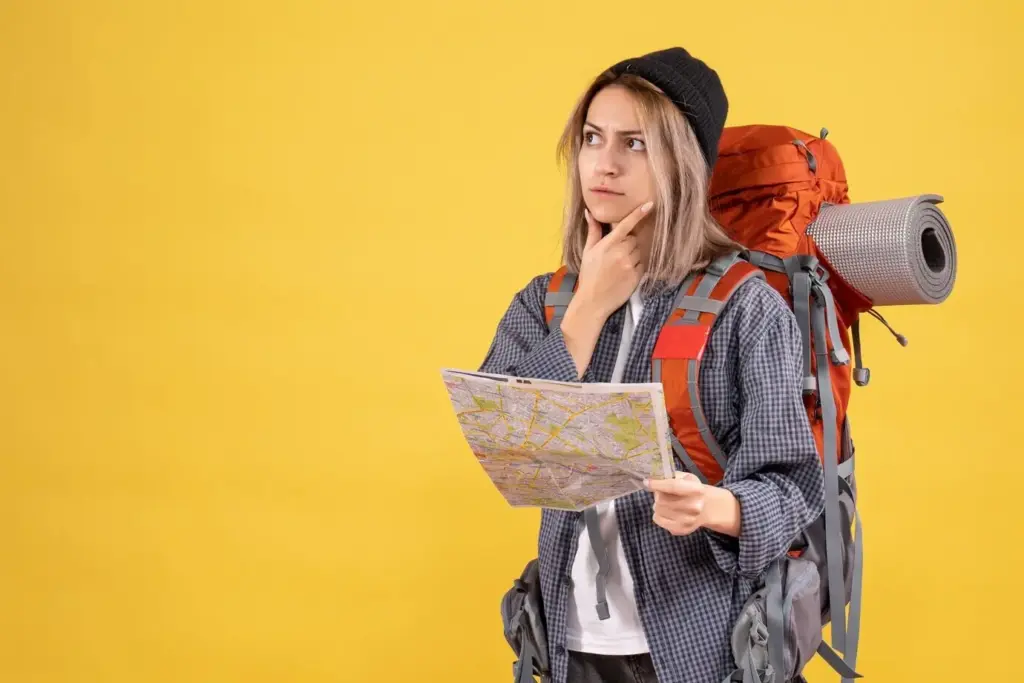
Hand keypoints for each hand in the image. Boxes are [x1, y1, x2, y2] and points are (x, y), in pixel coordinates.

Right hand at [574, 201, 652, 318]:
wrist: (593, 301)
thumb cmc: (589, 276)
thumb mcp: (588, 252)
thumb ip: (593, 232)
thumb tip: (590, 213)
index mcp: (608, 245)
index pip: (625, 225)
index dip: (638, 214)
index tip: (649, 205)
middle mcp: (620, 253)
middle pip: (634, 239)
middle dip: (628, 243)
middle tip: (616, 254)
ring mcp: (630, 265)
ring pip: (639, 251)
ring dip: (632, 255)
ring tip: (619, 266)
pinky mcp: (637, 276)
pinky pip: (642, 264)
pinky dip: (637, 266)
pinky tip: (625, 274)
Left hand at [646, 472, 706, 535]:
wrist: (704, 508)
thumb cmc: (690, 490)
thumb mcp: (685, 477)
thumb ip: (671, 476)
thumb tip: (653, 478)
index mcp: (697, 490)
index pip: (673, 486)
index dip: (657, 484)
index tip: (647, 482)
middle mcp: (694, 507)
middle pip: (662, 499)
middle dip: (658, 494)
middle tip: (662, 493)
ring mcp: (688, 520)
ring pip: (658, 509)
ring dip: (657, 504)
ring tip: (665, 502)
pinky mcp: (681, 529)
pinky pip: (657, 519)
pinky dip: (657, 514)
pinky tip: (666, 511)